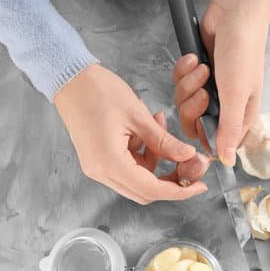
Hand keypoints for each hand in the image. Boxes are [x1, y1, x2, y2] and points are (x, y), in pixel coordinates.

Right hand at [55, 64, 207, 204]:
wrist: (69, 79)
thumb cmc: (98, 91)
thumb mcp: (139, 116)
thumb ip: (164, 141)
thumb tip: (187, 156)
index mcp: (110, 163)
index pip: (152, 189)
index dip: (179, 190)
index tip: (199, 186)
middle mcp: (101, 172)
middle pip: (145, 191)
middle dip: (171, 178)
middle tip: (190, 160)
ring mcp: (97, 167)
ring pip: (137, 180)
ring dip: (156, 162)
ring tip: (160, 128)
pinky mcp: (98, 160)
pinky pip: (128, 167)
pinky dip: (143, 155)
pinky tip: (145, 131)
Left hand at [173, 0, 269, 165]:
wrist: (235, 15)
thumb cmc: (243, 52)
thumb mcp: (236, 95)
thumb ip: (229, 130)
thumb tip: (227, 160)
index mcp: (238, 116)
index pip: (213, 141)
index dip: (202, 133)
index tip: (200, 119)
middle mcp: (222, 106)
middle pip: (192, 122)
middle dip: (192, 105)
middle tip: (203, 89)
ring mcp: (208, 90)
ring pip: (183, 102)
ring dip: (188, 83)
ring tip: (203, 67)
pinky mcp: (194, 75)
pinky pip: (178, 82)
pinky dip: (183, 70)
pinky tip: (195, 58)